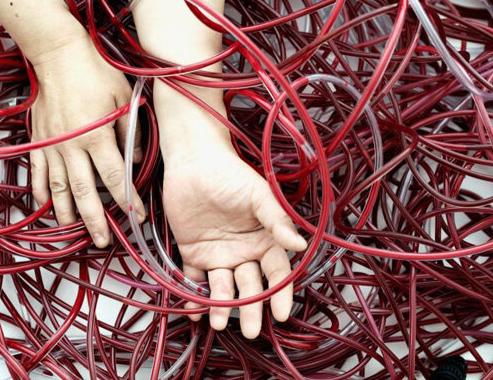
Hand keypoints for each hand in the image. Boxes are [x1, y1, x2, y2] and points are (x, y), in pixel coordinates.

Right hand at [28, 31, 144, 247]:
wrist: (58, 54)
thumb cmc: (95, 72)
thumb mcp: (123, 99)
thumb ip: (128, 132)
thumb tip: (134, 160)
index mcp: (96, 137)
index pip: (114, 178)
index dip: (126, 199)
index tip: (135, 216)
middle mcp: (72, 147)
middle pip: (84, 193)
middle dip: (95, 220)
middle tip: (101, 241)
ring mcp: (52, 145)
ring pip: (59, 188)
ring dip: (66, 212)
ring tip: (73, 231)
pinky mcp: (38, 139)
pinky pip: (38, 172)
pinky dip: (40, 191)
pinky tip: (44, 205)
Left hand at [162, 138, 306, 338]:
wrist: (193, 161)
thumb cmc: (230, 174)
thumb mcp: (258, 195)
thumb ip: (277, 221)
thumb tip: (301, 245)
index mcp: (265, 240)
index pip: (277, 273)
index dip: (281, 293)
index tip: (282, 313)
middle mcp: (244, 252)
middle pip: (251, 287)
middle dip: (251, 309)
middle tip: (251, 330)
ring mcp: (219, 255)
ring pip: (223, 288)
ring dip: (220, 306)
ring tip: (217, 322)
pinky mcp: (193, 254)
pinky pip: (193, 280)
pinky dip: (192, 296)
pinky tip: (192, 310)